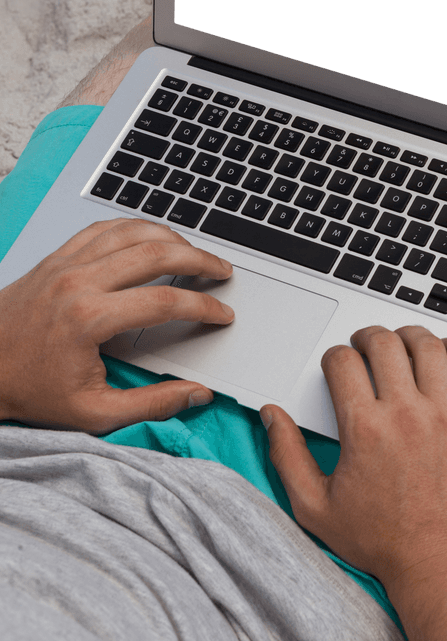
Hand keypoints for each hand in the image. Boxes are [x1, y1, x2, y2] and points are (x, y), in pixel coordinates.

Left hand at [0, 218, 233, 432]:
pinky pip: (103, 228)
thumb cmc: (31, 390)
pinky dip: (135, 227)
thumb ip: (153, 404)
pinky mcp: (56, 258)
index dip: (203, 307)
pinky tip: (152, 237)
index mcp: (89, 319)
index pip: (165, 302)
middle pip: (156, 254)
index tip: (221, 314)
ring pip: (132, 232)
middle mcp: (78, 283)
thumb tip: (197, 394)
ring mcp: (65, 264)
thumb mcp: (95, 413)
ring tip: (195, 252)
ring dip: (171, 237)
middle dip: (199, 259)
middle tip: (222, 271)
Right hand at [261, 324, 446, 592]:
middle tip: (364, 347)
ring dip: (409, 335)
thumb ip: (287, 456)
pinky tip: (446, 352)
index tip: (337, 366)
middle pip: (384, 343)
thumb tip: (272, 417)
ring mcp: (445, 416)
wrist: (441, 565)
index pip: (343, 361)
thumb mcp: (315, 507)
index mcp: (364, 429)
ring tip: (402, 344)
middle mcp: (405, 414)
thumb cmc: (381, 542)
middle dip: (367, 336)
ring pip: (428, 346)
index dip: (334, 356)